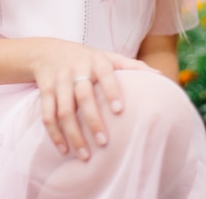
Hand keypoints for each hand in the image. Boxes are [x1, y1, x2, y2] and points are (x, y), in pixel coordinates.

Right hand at [31, 38, 156, 160]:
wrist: (48, 51)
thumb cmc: (87, 58)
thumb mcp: (107, 57)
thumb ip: (132, 66)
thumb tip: (160, 76)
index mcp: (96, 61)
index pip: (106, 75)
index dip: (112, 91)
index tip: (120, 110)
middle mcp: (77, 69)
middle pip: (83, 96)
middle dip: (93, 120)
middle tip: (104, 143)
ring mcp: (59, 80)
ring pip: (63, 109)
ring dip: (73, 133)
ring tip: (84, 154)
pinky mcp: (45, 90)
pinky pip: (48, 114)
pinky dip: (54, 133)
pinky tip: (63, 149)